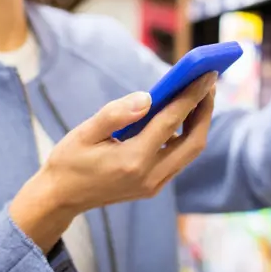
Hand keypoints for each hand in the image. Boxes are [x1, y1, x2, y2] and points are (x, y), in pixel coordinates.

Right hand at [10, 73, 216, 251]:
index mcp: (132, 160)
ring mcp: (154, 185)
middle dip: (205, 110)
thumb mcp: (84, 133)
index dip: (191, 96)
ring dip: (199, 123)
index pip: (171, 122)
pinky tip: (183, 116)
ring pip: (190, 152)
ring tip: (200, 95)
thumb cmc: (69, 161)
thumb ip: (115, 114)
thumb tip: (147, 97)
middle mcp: (149, 176)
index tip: (206, 74)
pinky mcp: (153, 187)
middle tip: (209, 81)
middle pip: (194, 142)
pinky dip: (187, 136)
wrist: (61, 197)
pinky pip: (180, 159)